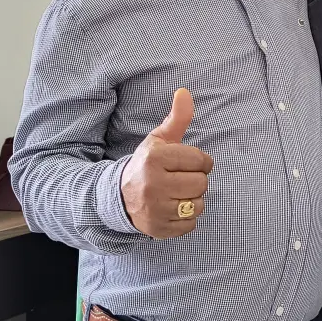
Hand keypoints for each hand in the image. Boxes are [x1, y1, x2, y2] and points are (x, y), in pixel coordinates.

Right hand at [120, 88, 213, 238]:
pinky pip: (191, 224)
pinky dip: (186, 217)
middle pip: (201, 183)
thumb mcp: (159, 140)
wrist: (120, 197)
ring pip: (198, 205)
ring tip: (177, 194)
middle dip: (195, 180)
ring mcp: (155, 209)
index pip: (200, 160)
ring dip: (192, 200)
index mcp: (154, 159)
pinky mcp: (158, 228)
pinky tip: (172, 208)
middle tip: (180, 179)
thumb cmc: (147, 165)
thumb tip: (184, 92)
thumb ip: (176, 118)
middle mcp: (153, 184)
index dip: (200, 161)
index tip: (189, 163)